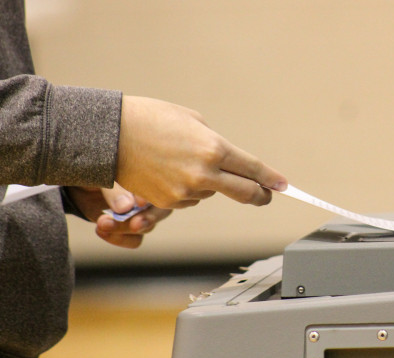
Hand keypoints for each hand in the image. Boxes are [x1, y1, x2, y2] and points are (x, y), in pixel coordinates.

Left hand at [65, 184, 172, 248]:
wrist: (80, 184)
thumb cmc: (97, 172)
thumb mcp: (103, 175)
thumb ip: (115, 190)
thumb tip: (126, 208)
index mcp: (151, 176)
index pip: (158, 188)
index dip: (150, 196)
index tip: (139, 203)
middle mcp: (152, 196)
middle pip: (162, 211)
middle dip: (147, 219)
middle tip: (135, 225)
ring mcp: (143, 214)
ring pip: (146, 227)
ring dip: (123, 228)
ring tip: (101, 223)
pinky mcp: (130, 228)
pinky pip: (134, 240)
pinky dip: (118, 239)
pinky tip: (101, 230)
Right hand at [116, 96, 287, 208]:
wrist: (110, 135)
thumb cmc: (152, 119)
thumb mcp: (194, 121)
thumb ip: (216, 144)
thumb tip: (230, 163)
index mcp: (214, 148)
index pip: (253, 169)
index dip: (271, 179)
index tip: (283, 185)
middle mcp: (204, 174)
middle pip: (245, 193)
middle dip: (260, 195)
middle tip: (266, 194)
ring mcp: (186, 192)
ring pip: (212, 193)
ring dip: (210, 183)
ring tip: (183, 160)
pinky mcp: (169, 202)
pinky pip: (190, 198)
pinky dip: (188, 188)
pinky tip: (170, 171)